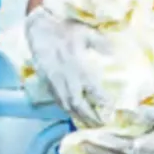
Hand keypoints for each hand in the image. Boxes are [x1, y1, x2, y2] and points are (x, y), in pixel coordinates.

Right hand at [24, 6, 113, 126]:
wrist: (39, 29)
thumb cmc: (64, 29)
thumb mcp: (85, 32)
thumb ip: (100, 43)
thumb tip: (113, 52)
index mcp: (78, 65)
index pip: (92, 88)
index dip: (102, 100)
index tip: (111, 108)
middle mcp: (66, 77)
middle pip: (78, 103)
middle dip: (89, 116)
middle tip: (101, 125)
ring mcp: (55, 81)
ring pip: (66, 104)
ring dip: (77, 116)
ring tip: (88, 124)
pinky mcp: (46, 81)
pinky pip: (56, 99)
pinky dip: (66, 108)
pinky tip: (72, 112)